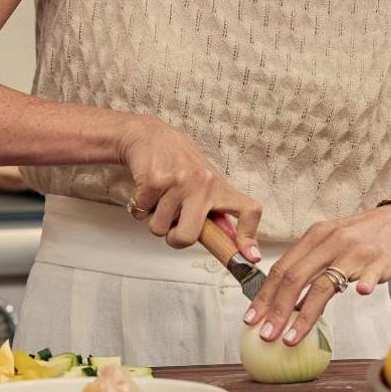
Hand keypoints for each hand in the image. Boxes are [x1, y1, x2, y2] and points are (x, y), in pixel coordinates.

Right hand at [115, 115, 261, 259]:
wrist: (149, 136)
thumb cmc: (179, 162)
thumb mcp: (205, 180)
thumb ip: (215, 210)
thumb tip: (232, 240)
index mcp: (219, 186)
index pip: (248, 209)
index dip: (249, 236)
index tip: (249, 256)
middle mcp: (202, 184)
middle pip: (187, 237)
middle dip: (175, 239)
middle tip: (173, 226)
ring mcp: (177, 182)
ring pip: (159, 228)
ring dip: (155, 218)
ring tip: (161, 197)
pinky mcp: (153, 181)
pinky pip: (142, 212)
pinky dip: (140, 206)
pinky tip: (149, 188)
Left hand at [245, 205, 390, 346]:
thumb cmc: (365, 236)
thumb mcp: (332, 241)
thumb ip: (310, 266)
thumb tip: (287, 302)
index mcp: (316, 236)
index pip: (281, 268)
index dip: (264, 295)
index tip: (251, 318)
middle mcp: (331, 242)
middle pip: (295, 277)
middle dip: (276, 310)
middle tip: (265, 334)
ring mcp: (355, 252)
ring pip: (324, 285)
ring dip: (303, 315)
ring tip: (290, 337)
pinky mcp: (380, 262)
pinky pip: (368, 275)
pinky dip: (363, 284)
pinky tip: (359, 293)